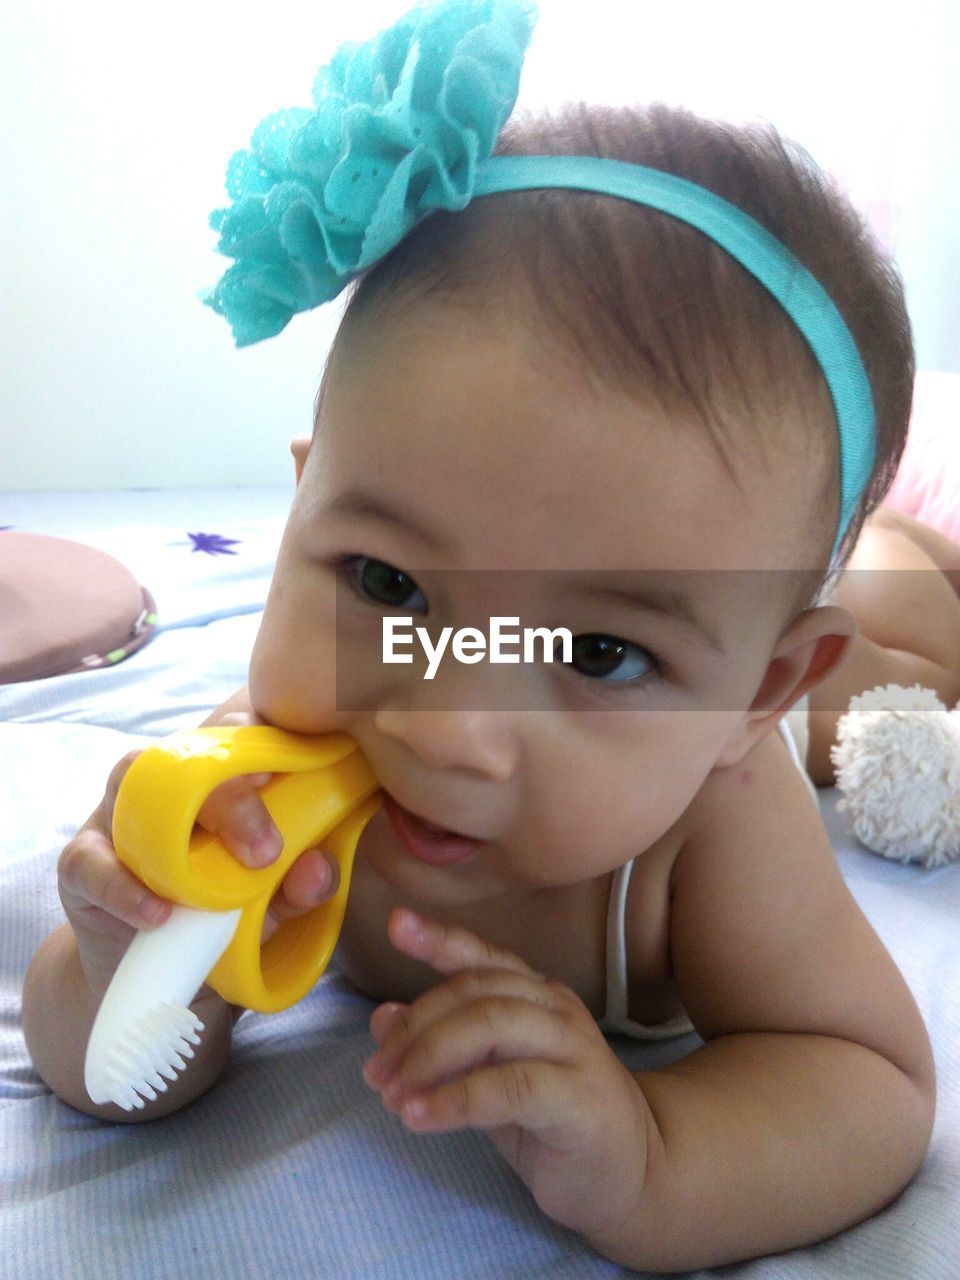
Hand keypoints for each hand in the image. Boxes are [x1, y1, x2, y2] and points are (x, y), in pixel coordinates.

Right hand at [57, 710, 339, 1000]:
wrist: (159, 970)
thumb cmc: (227, 913)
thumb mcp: (271, 906)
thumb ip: (296, 886)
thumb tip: (318, 870)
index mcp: (222, 776)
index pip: (238, 730)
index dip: (254, 734)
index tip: (277, 769)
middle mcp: (169, 781)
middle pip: (189, 757)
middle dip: (230, 798)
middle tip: (265, 851)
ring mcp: (119, 813)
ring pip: (129, 784)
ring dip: (170, 830)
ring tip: (204, 886)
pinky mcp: (81, 862)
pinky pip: (90, 861)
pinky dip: (123, 888)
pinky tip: (157, 914)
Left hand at [362, 909, 653, 1240]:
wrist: (635, 1173)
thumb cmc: (551, 1119)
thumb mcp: (487, 1076)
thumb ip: (441, 1046)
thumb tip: (383, 1018)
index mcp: (536, 994)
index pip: (484, 956)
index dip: (440, 938)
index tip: (396, 924)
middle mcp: (556, 1008)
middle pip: (476, 991)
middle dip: (416, 1028)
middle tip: (376, 1072)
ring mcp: (573, 1049)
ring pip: (492, 1025)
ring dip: (429, 1058)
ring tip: (391, 1097)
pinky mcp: (579, 1098)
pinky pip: (510, 1086)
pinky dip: (456, 1099)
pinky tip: (419, 1118)